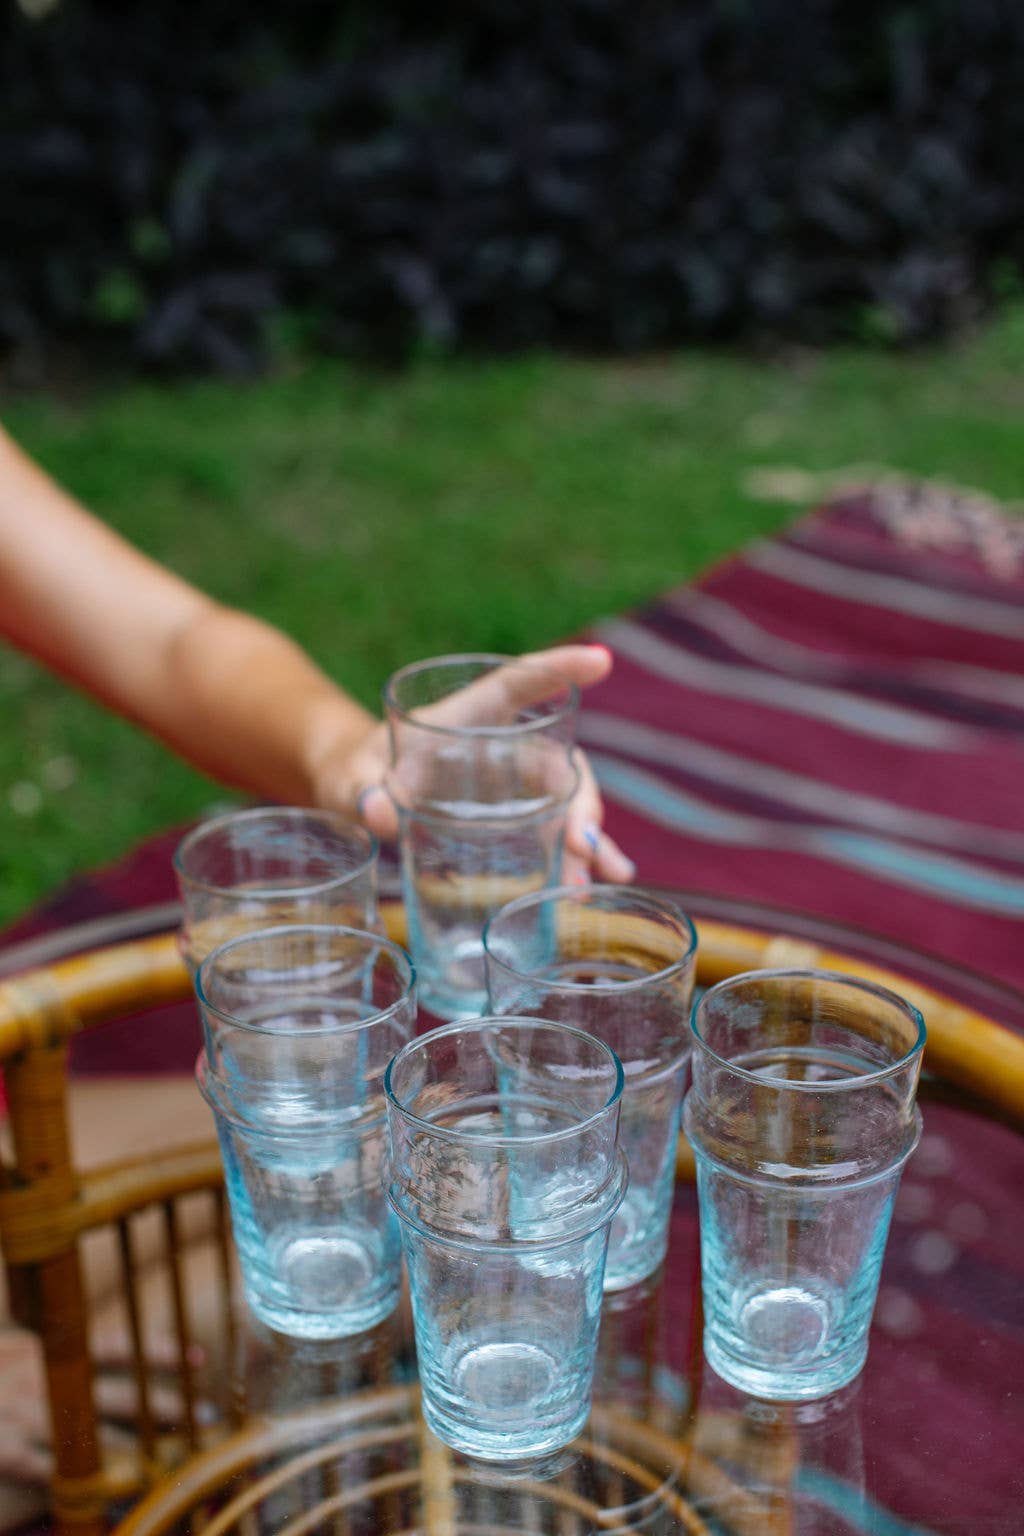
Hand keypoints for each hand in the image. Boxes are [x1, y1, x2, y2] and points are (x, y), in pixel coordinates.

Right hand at [0, 1326, 198, 1533]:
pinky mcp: (2, 1449)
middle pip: (114, 1392)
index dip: (157, 1351)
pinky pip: (48, 1470)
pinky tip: (112, 1493)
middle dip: (163, 1406)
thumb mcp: (13, 1354)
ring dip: (135, 1450)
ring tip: (172, 1462)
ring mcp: (19, 1413)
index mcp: (44, 1350)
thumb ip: (50, 1355)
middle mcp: (38, 1377)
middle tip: (206, 1419)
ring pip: (90, 1436)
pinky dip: (81, 1481)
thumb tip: (97, 1358)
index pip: (113, 1346)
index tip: (200, 1359)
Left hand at [313, 645, 634, 883]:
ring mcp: (511, 785)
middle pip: (558, 763)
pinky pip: (553, 834)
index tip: (600, 659)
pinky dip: (572, 860)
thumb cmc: (354, 770)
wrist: (356, 795)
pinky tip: (583, 889)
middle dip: (580, 803)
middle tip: (583, 846)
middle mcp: (501, 746)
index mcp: (466, 716)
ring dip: (586, 841)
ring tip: (593, 880)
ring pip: (566, 804)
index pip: (517, 683)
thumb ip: (359, 788)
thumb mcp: (350, 777)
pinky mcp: (510, 819)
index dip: (558, 667)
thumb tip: (378, 811)